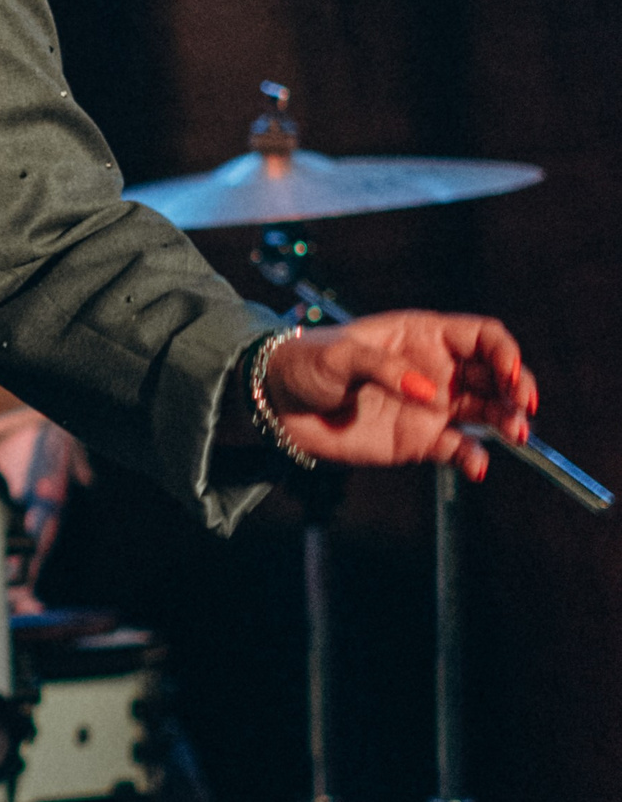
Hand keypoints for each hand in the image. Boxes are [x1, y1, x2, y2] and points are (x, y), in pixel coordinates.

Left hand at [259, 313, 536, 480]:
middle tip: (523, 408)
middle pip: (495, 375)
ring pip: (486, 412)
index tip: (509, 374)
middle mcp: (437, 369)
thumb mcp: (340, 355)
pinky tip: (477, 466)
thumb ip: (383, 369)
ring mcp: (431, 406)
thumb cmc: (307, 363)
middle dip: (517, 389)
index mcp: (424, 335)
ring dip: (507, 423)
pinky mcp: (418, 440)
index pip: (482, 337)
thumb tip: (427, 392)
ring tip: (517, 435)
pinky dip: (472, 458)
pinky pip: (457, 449)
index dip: (503, 352)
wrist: (277, 404)